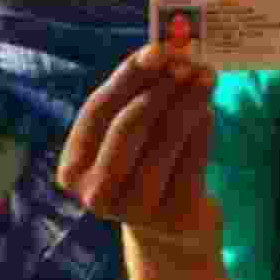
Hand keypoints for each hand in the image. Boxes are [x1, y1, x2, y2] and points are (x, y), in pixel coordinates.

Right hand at [57, 45, 220, 251]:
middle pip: (129, 124)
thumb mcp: (123, 137)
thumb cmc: (140, 167)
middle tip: (188, 62)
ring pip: (165, 139)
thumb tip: (162, 50)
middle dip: (161, 87)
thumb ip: (133, 96)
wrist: (167, 230)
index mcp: (71, 170)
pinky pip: (194, 159)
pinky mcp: (176, 217)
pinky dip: (203, 128)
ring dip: (189, 101)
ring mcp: (135, 210)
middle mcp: (96, 194)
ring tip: (205, 78)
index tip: (156, 49)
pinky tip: (207, 110)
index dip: (127, 76)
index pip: (97, 111)